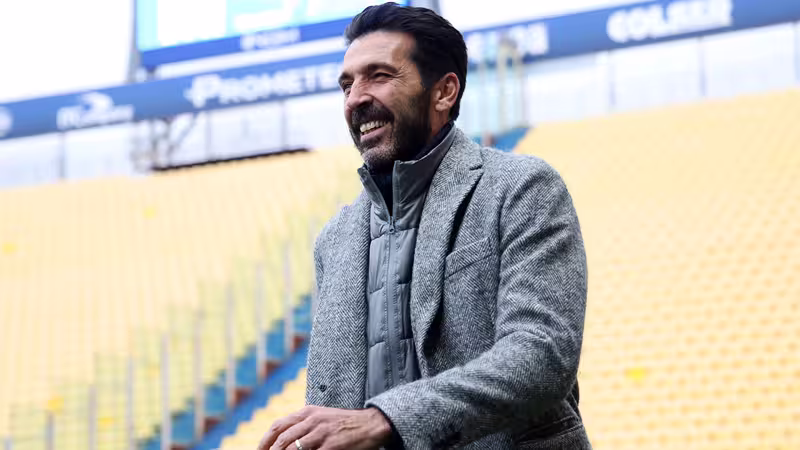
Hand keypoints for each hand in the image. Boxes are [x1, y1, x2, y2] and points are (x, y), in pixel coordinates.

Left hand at [257, 406, 391, 449]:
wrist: (371, 424)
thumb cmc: (345, 423)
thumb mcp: (322, 417)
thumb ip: (304, 425)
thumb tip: (284, 439)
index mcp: (308, 412)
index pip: (278, 426)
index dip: (265, 441)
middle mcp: (312, 420)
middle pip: (282, 440)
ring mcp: (322, 433)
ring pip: (293, 449)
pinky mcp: (332, 445)